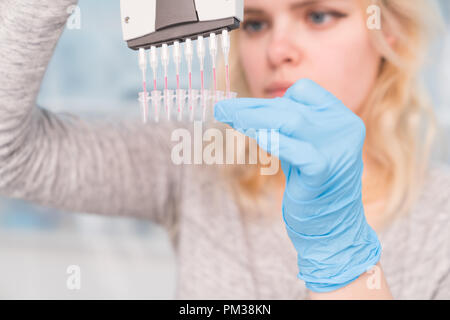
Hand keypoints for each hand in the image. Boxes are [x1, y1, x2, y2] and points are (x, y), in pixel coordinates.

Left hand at [214, 79, 380, 291]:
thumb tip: (245, 108)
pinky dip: (273, 141)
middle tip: (222, 108)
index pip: (304, 91)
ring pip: (289, 121)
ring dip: (253, 118)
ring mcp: (337, 150)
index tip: (245, 110)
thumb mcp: (303, 146)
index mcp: (342, 117)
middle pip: (290, 106)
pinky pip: (295, 151)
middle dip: (251, 107)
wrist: (333, 227)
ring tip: (227, 116)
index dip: (272, 99)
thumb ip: (286, 125)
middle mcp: (344, 128)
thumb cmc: (313, 184)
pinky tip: (253, 135)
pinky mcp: (324, 172)